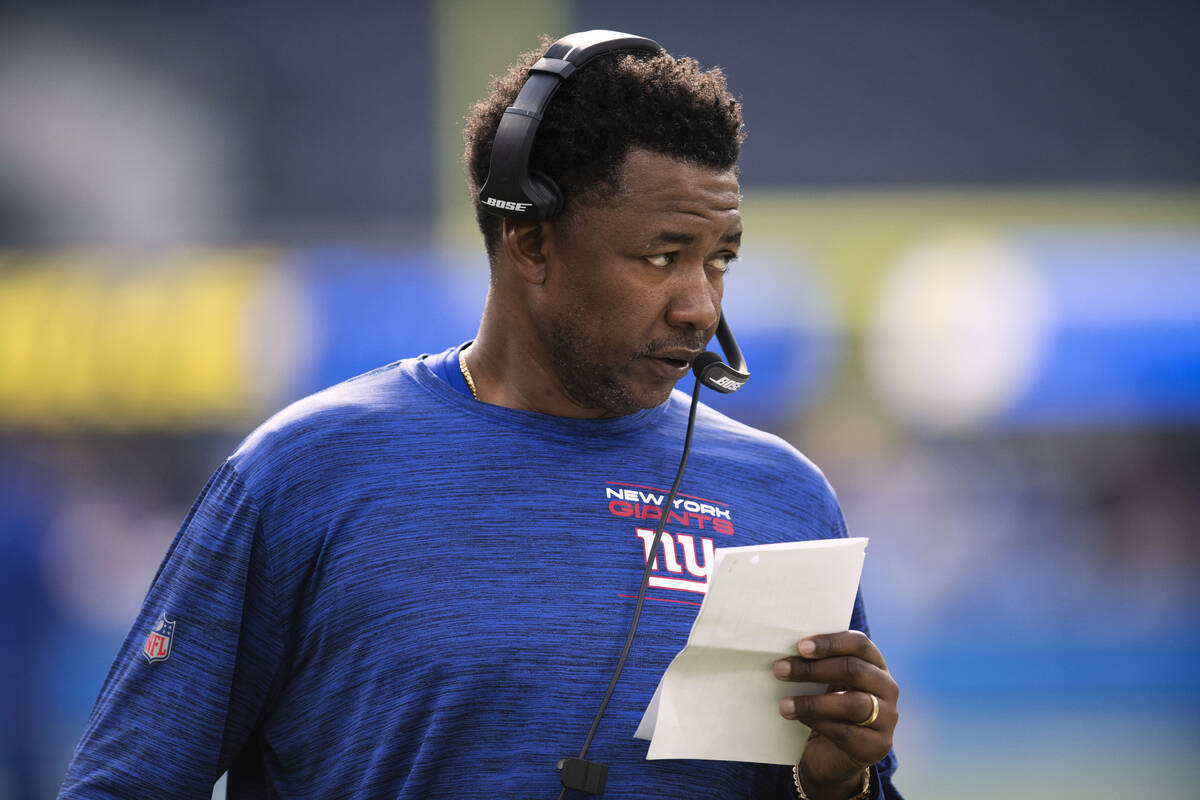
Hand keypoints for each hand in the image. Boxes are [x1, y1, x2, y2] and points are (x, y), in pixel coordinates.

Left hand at [772, 631, 897, 798]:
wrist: (832, 755)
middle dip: (814, 670)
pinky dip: (818, 723)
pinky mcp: (877, 746)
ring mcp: (887, 718)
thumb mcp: (824, 683)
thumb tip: (786, 655)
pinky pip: (847, 732)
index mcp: (875, 665)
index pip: (859, 644)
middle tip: (781, 670)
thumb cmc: (826, 708)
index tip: (800, 646)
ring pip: (853, 704)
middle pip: (855, 670)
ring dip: (813, 702)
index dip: (831, 643)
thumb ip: (816, 666)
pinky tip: (798, 719)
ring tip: (784, 704)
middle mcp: (887, 688)